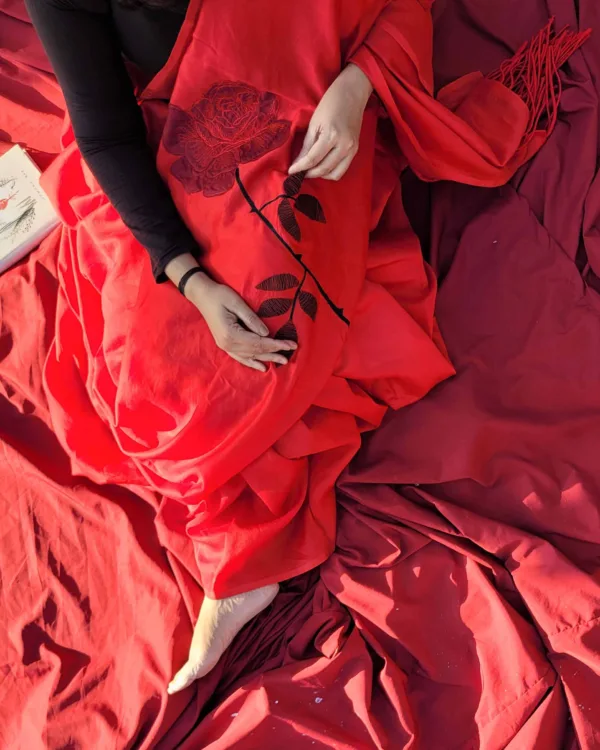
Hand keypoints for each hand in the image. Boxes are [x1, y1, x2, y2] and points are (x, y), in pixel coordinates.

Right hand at [185, 272, 296, 371]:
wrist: (202, 296)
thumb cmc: (220, 296)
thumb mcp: (237, 303)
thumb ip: (252, 319)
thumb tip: (267, 333)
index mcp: (231, 334)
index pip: (259, 342)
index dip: (276, 344)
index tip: (290, 344)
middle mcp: (228, 344)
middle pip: (256, 351)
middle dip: (274, 353)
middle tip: (289, 356)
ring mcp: (225, 346)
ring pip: (250, 356)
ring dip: (266, 358)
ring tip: (281, 361)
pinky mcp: (224, 345)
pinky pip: (240, 357)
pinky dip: (252, 363)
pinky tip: (262, 367)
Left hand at [289, 64, 372, 180]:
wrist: (352, 94)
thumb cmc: (330, 104)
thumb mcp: (314, 123)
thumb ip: (307, 146)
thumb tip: (298, 163)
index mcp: (331, 136)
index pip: (312, 159)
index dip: (300, 168)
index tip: (291, 171)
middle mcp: (344, 146)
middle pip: (324, 169)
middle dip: (309, 173)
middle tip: (299, 172)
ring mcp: (352, 149)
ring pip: (335, 174)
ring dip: (321, 175)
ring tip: (311, 169)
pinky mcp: (355, 150)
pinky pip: (342, 169)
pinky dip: (331, 171)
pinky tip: (322, 165)